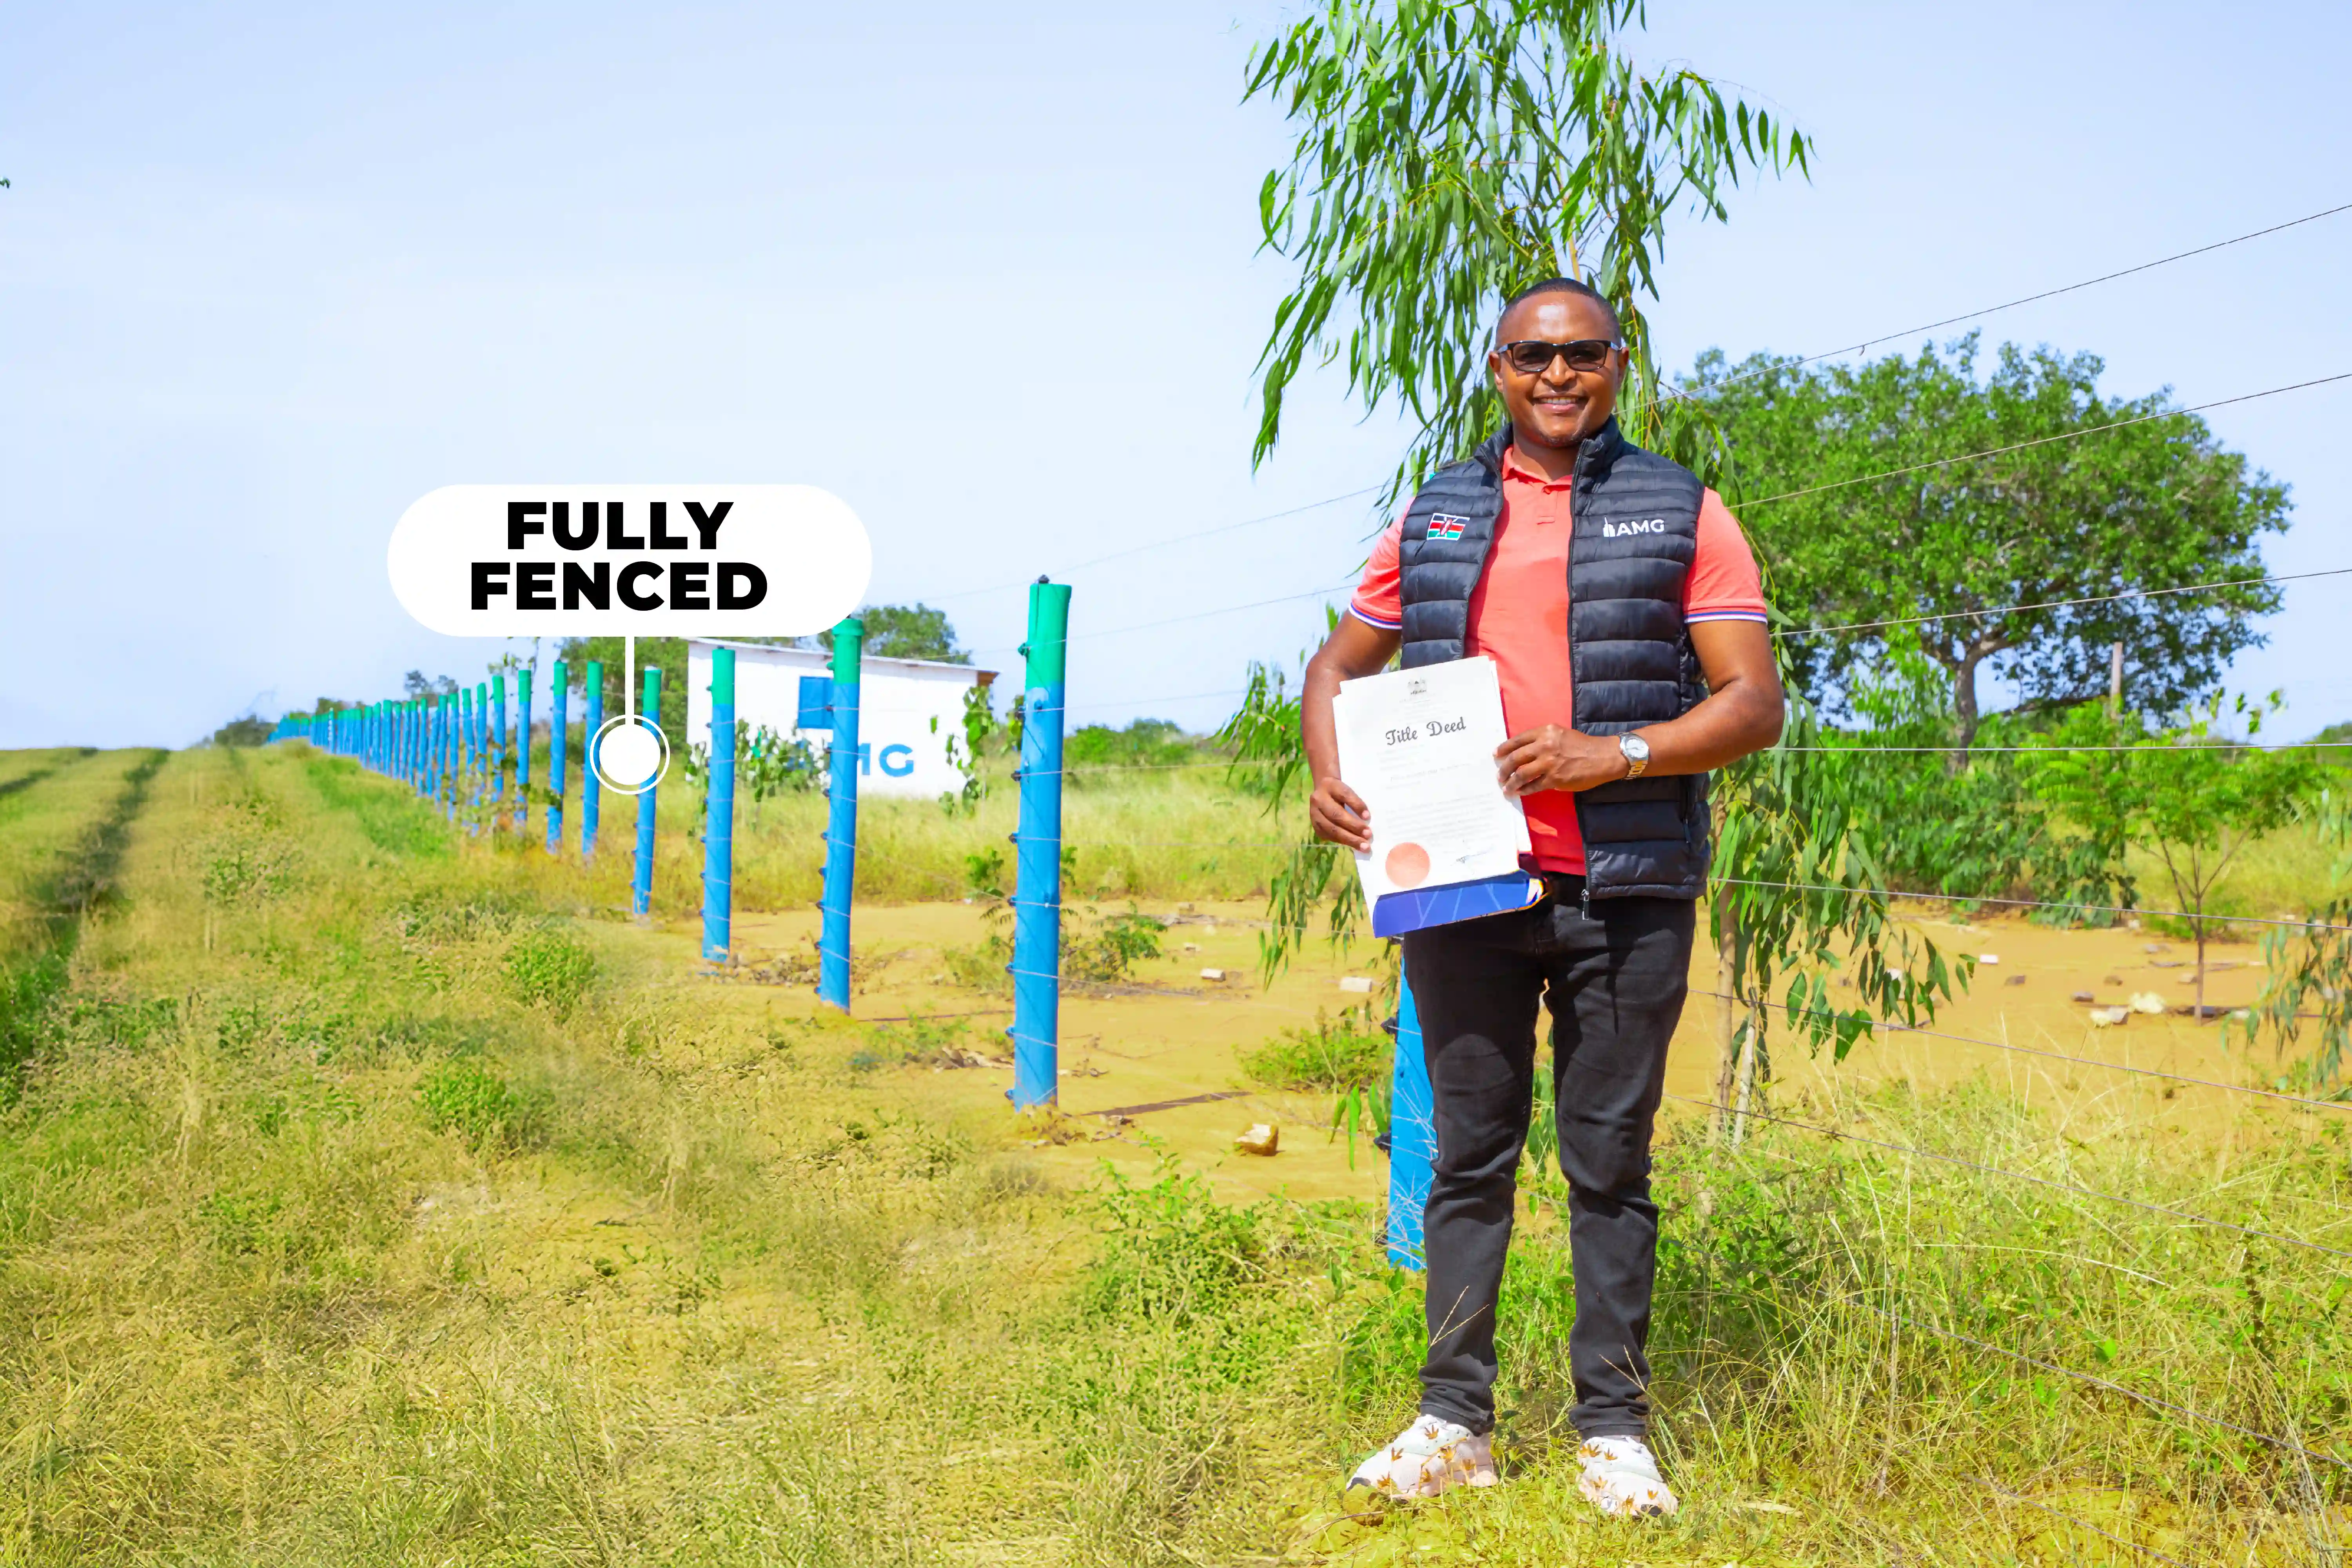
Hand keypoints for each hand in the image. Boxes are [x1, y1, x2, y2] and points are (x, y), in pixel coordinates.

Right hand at [1309, 774, 1372, 849]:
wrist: (1322, 790)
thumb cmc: (1340, 792)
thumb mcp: (1348, 790)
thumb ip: (1355, 801)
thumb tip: (1366, 819)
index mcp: (1330, 786)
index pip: (1344, 795)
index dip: (1356, 805)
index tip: (1368, 817)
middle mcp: (1318, 799)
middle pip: (1336, 814)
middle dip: (1354, 827)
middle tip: (1368, 835)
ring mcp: (1314, 813)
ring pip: (1331, 828)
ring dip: (1349, 839)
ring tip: (1363, 846)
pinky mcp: (1314, 825)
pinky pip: (1328, 835)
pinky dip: (1342, 841)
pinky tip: (1353, 845)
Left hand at [1494, 725, 1626, 796]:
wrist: (1603, 757)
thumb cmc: (1583, 745)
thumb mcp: (1560, 734)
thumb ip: (1543, 740)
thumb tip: (1525, 752)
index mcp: (1545, 732)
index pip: (1517, 740)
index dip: (1504, 748)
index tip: (1497, 755)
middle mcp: (1544, 745)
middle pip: (1515, 758)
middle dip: (1504, 769)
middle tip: (1499, 776)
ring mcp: (1548, 763)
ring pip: (1521, 774)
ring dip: (1511, 782)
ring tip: (1506, 787)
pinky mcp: (1554, 779)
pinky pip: (1533, 786)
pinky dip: (1524, 790)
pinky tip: (1520, 792)